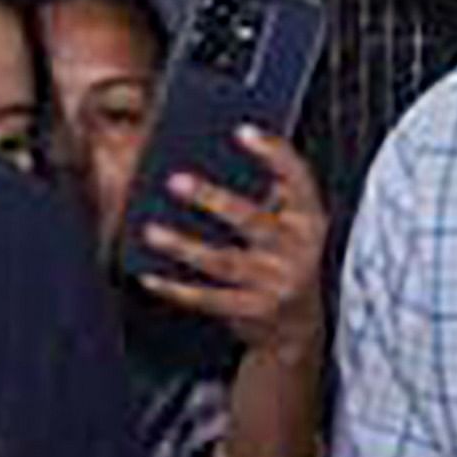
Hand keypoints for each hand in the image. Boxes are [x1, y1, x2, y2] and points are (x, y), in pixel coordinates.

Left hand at [130, 130, 331, 348]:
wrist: (298, 326)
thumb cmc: (282, 259)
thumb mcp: (288, 225)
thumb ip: (264, 195)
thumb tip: (202, 161)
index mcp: (308, 217)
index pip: (297, 178)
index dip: (274, 153)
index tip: (241, 130)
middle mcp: (297, 249)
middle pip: (252, 220)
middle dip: (213, 199)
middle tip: (174, 180)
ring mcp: (276, 283)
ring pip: (224, 261)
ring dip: (184, 246)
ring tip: (150, 230)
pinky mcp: (253, 311)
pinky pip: (209, 299)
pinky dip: (176, 290)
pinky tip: (148, 276)